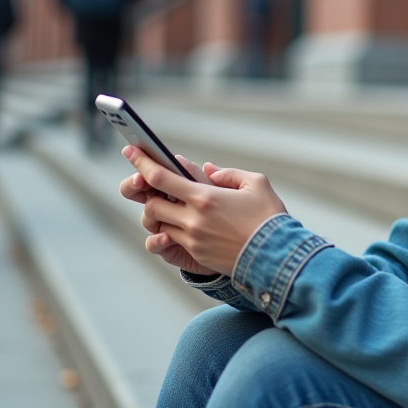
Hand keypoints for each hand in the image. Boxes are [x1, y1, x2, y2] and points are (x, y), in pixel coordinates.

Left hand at [122, 146, 286, 276]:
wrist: (277, 257)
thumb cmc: (269, 217)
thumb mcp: (256, 183)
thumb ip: (228, 174)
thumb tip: (209, 170)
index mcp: (205, 197)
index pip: (161, 178)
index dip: (142, 163)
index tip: (130, 151)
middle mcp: (193, 220)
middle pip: (152, 206)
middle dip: (149, 196)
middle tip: (156, 187)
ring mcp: (193, 240)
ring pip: (161, 226)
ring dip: (163, 215)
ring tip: (177, 206)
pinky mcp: (198, 255)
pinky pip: (174, 241)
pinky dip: (176, 230)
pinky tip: (190, 224)